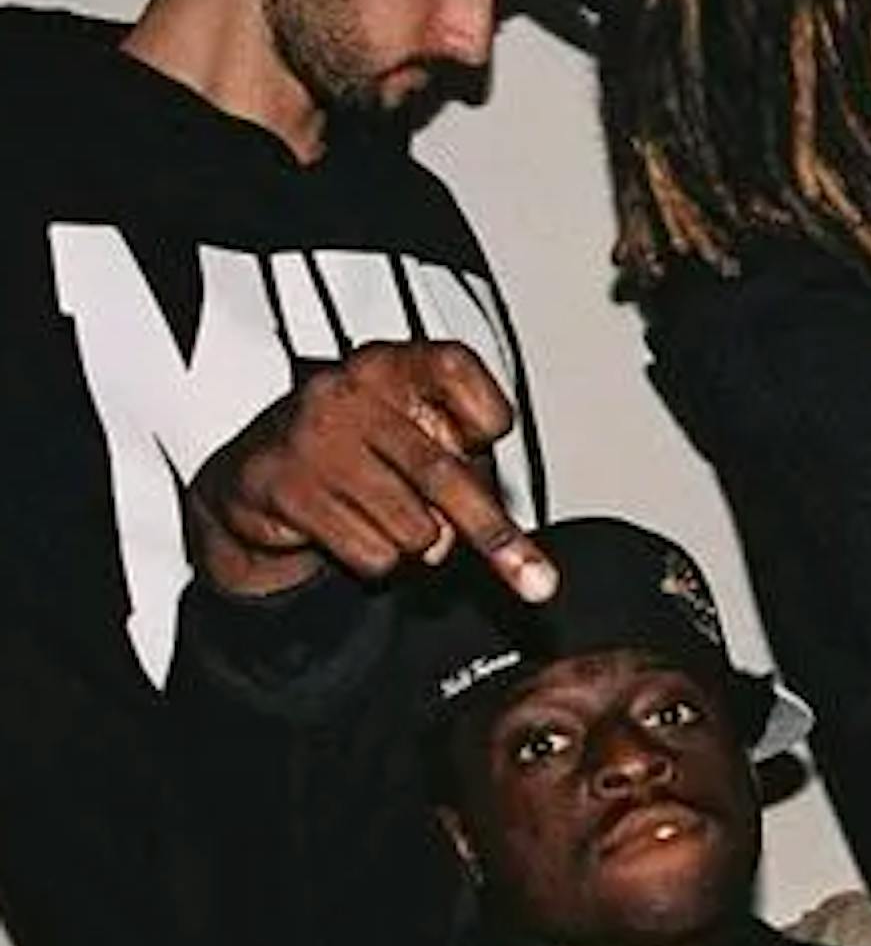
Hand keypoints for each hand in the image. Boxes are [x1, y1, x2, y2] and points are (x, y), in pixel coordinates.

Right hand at [187, 343, 550, 604]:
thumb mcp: (421, 443)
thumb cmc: (360, 453)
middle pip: (443, 473)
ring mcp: (311, 437)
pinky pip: (372, 553)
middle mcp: (348, 390)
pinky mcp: (282, 486)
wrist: (260, 475)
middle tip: (535, 580)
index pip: (456, 370)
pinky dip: (377, 559)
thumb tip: (501, 541)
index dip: (485, 414)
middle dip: (493, 536)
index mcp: (392, 365)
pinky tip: (349, 528)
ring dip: (417, 543)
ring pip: (413, 526)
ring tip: (388, 517)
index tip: (489, 435)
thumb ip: (469, 471)